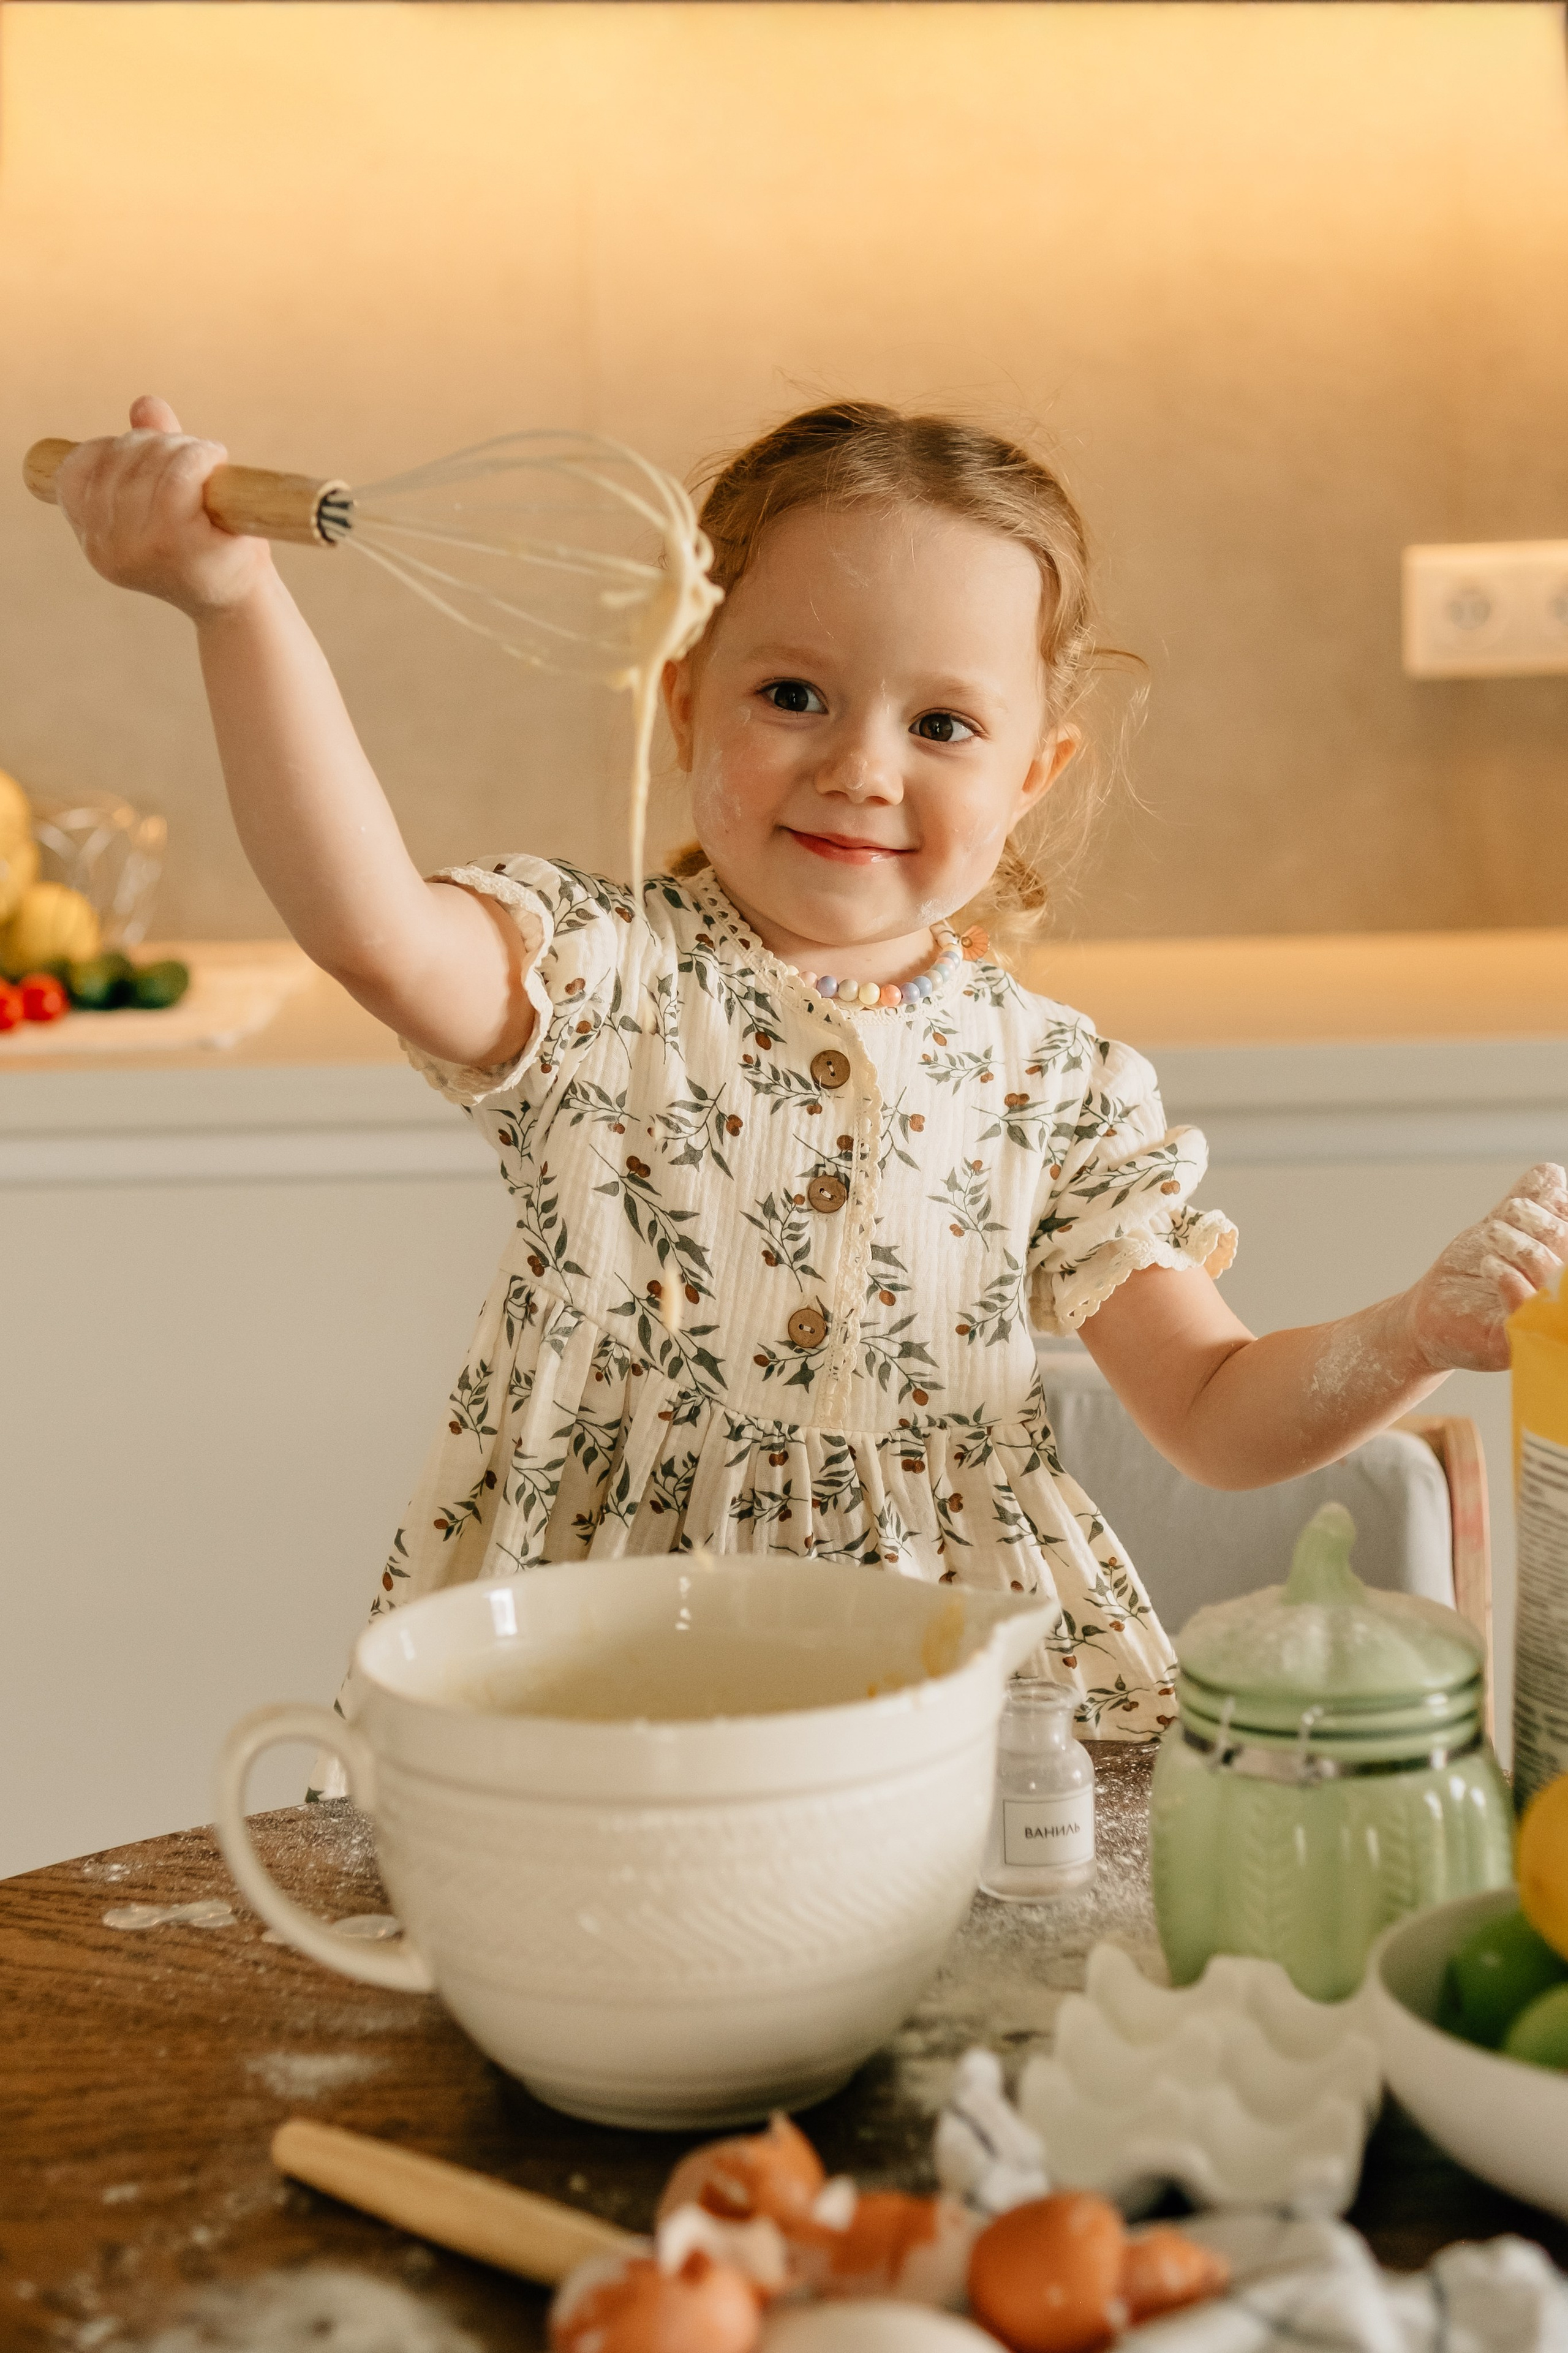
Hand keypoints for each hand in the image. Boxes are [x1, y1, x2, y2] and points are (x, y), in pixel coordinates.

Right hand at [53, 394, 272, 620]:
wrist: (247, 605)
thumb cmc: (212, 549)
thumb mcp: (173, 498)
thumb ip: (153, 450)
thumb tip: (146, 405)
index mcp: (95, 542)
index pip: (75, 471)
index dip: (111, 449)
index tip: (149, 456)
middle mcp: (104, 549)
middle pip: (116, 458)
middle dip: (157, 444)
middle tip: (195, 457)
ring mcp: (136, 547)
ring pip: (147, 461)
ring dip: (183, 448)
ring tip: (209, 463)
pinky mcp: (173, 541)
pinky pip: (176, 474)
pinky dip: (198, 456)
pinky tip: (217, 460)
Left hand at [1404, 1163, 1567, 1373]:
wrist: (1429, 1312)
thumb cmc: (1471, 1272)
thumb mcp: (1502, 1227)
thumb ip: (1529, 1201)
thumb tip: (1552, 1173)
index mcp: (1562, 1269)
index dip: (1563, 1210)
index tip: (1536, 1197)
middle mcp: (1560, 1299)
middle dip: (1541, 1224)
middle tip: (1508, 1212)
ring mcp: (1542, 1325)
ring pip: (1552, 1277)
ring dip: (1521, 1246)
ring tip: (1492, 1233)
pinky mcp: (1515, 1344)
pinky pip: (1526, 1310)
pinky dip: (1509, 1278)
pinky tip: (1489, 1264)